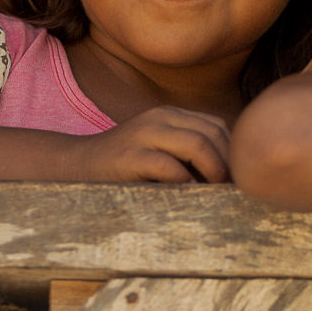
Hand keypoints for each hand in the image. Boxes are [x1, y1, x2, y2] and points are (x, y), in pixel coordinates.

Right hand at [82, 106, 231, 182]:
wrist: (76, 166)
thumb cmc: (126, 167)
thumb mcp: (161, 150)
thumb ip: (189, 153)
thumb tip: (233, 175)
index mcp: (170, 115)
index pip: (217, 126)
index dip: (232, 153)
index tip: (235, 179)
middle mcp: (159, 118)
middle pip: (213, 134)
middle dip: (228, 164)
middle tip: (229, 190)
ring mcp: (143, 134)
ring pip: (197, 144)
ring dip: (213, 171)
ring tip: (212, 192)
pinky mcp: (130, 156)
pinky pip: (169, 166)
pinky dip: (184, 182)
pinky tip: (186, 194)